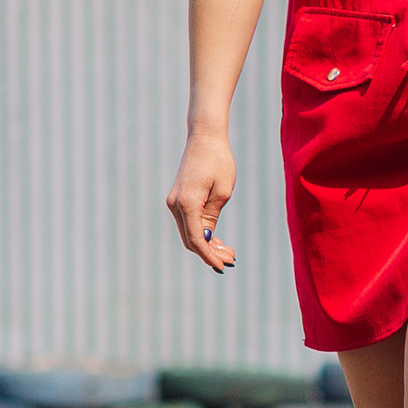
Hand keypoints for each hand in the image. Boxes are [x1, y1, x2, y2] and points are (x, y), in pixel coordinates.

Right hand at [166, 131, 238, 272]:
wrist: (204, 140)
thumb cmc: (218, 162)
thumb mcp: (222, 192)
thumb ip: (212, 217)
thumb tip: (207, 239)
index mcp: (187, 203)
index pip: (196, 239)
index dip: (209, 256)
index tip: (223, 267)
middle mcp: (175, 204)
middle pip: (191, 240)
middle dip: (210, 253)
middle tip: (233, 259)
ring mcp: (174, 203)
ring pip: (189, 234)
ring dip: (208, 246)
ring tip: (230, 252)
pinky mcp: (179, 201)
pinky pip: (189, 224)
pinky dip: (203, 235)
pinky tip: (218, 241)